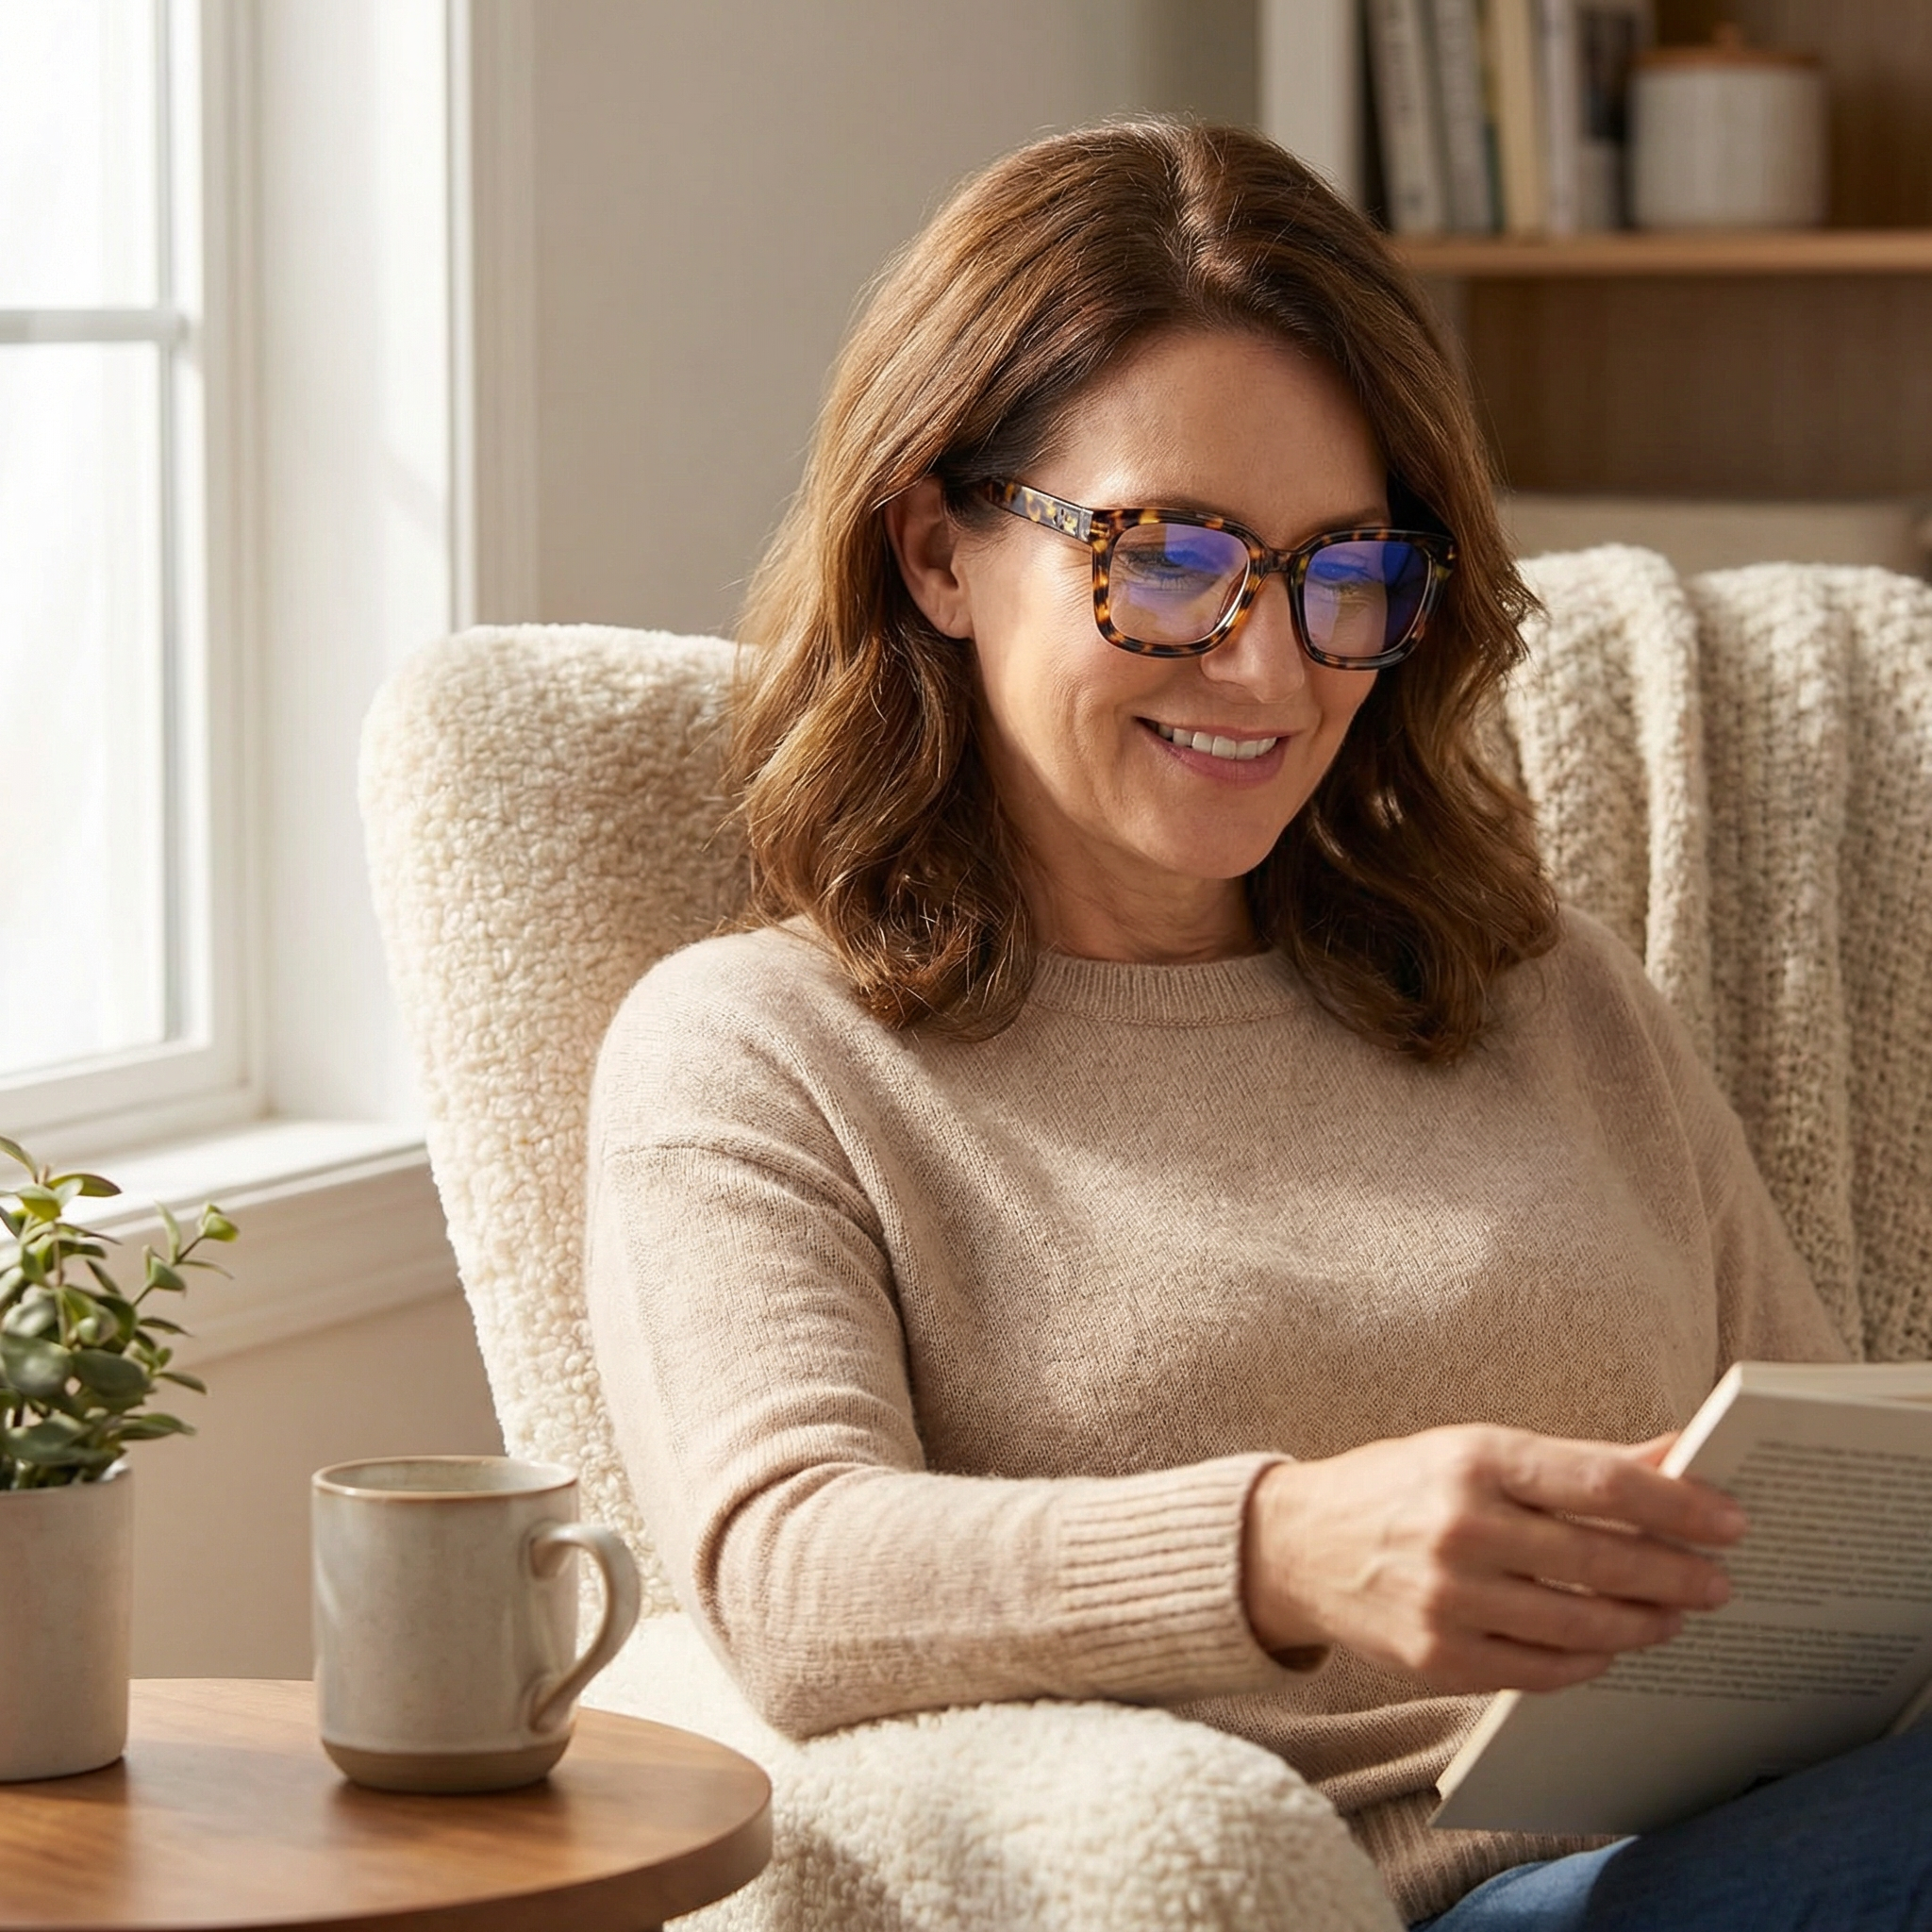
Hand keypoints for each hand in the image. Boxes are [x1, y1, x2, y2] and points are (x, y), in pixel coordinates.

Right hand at [1242, 1426, 1745, 1693]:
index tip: (1732, 1521)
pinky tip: (1609, 1646)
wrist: (1296, 1544)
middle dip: (1677, 1574)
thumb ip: (1575, 1459)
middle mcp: (1462, 1527)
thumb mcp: (1476, 1449)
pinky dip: (1587, 1662)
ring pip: (1580, 1625)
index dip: (1680, 1507)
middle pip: (1602, 1561)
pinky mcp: (1437, 1658)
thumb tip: (1673, 1455)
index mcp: (1476, 1460)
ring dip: (1643, 1625)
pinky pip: (1539, 1672)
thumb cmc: (1400, 1486)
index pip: (1603, 1486)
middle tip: (1718, 1582)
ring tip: (1673, 1617)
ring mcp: (1448, 1599)